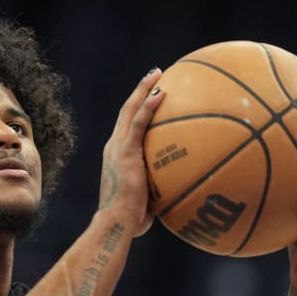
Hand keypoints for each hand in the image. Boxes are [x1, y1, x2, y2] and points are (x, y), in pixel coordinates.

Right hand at [98, 68, 164, 235]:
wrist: (117, 221)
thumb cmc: (132, 219)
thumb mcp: (148, 199)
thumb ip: (160, 189)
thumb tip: (182, 191)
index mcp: (117, 155)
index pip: (127, 126)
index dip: (138, 108)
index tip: (152, 95)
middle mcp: (114, 146)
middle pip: (127, 110)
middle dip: (141, 90)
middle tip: (156, 75)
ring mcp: (118, 146)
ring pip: (131, 109)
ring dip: (144, 89)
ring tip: (158, 73)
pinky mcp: (125, 151)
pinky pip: (139, 122)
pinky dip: (149, 106)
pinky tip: (162, 93)